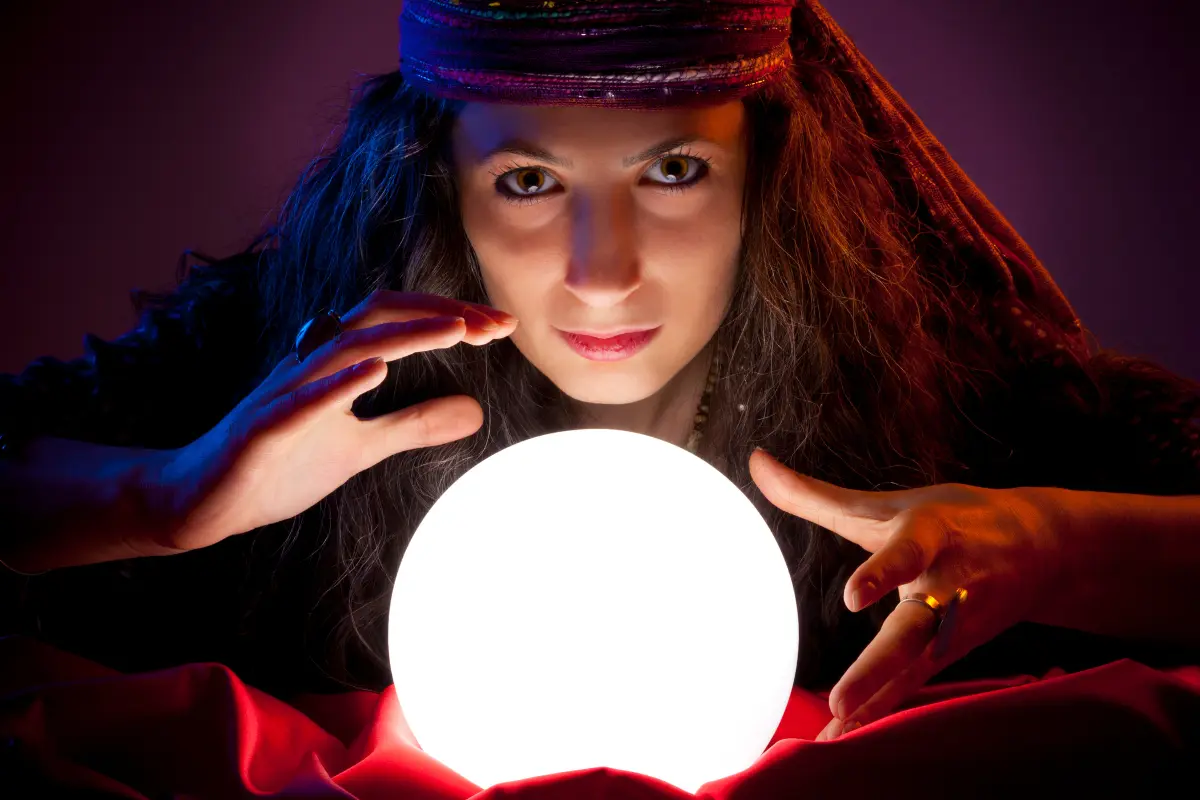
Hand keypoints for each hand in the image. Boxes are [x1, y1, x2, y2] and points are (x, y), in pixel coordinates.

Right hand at [142, 291, 517, 553]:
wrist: (201, 500)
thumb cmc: (281, 463)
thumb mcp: (363, 446)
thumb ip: (414, 425)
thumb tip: (475, 413)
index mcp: (335, 363)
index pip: (399, 321)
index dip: (450, 316)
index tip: (501, 324)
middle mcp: (310, 364)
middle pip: (379, 316)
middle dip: (439, 312)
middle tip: (496, 322)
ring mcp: (283, 393)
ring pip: (345, 348)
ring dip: (404, 336)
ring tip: (456, 329)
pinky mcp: (260, 429)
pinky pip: (298, 401)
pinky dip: (337, 384)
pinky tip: (375, 372)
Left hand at [748, 448, 1068, 739]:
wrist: (1044, 549)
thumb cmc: (950, 518)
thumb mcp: (886, 504)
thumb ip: (815, 494)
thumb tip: (755, 461)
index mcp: (931, 535)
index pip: (907, 553)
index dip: (883, 572)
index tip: (854, 597)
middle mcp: (948, 584)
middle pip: (914, 630)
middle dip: (880, 667)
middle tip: (841, 703)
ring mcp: (956, 625)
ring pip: (916, 666)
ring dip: (877, 700)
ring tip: (837, 726)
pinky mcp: (954, 653)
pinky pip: (913, 685)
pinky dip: (880, 711)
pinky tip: (842, 739)